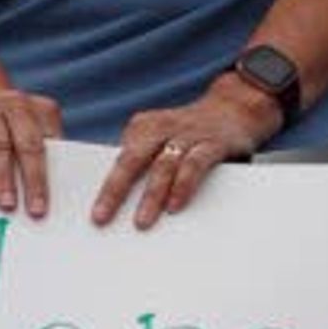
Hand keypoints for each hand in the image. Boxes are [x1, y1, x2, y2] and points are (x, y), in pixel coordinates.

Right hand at [0, 86, 62, 219]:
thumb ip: (40, 150)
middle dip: (34, 179)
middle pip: (29, 143)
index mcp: (41, 110)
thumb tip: (45, 193)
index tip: (65, 200)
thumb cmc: (5, 121)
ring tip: (7, 204)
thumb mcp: (28, 125)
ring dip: (3, 177)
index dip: (62, 167)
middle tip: (37, 210)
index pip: (55, 141)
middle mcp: (16, 105)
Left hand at [95, 80, 284, 231]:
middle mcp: (161, 128)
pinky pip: (195, 164)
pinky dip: (183, 185)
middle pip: (132, 159)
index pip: (118, 159)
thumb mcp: (161, 138)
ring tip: (141, 221)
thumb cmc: (190, 132)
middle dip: (114, 190)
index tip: (92, 211)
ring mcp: (187, 135)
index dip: (103, 186)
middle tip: (101, 217)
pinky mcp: (212, 143)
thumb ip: (144, 160)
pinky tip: (175, 205)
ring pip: (163, 165)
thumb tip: (117, 199)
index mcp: (142, 127)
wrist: (235, 107)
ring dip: (151, 195)